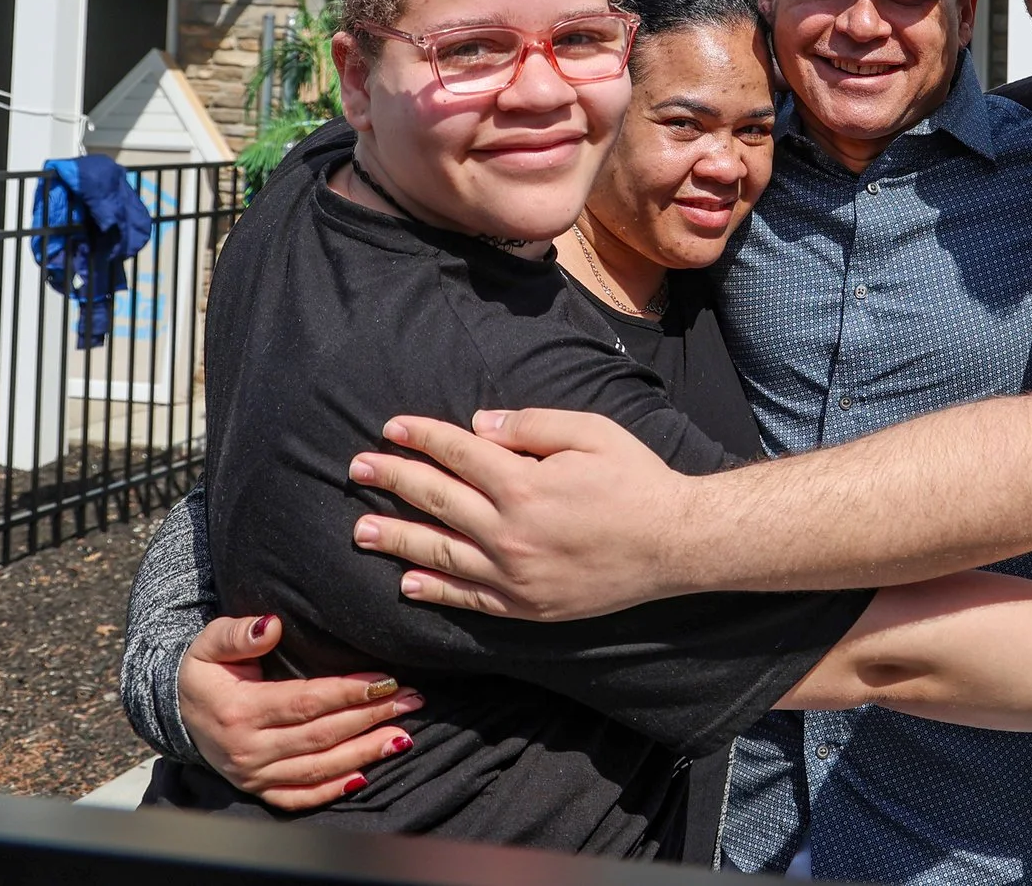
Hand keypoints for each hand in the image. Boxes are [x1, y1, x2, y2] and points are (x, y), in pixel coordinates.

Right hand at [175, 613, 424, 809]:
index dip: (349, 692)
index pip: (306, 702)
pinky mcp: (258, 790)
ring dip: (365, 753)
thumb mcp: (209, 643)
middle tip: (411, 700)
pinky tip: (365, 776)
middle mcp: (248, 749)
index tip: (386, 680)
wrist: (178, 710)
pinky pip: (300, 797)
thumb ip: (237, 633)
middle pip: (321, 735)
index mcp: (240, 711)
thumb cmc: (205, 671)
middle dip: (371, 717)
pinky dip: (333, 789)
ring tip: (403, 736)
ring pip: (318, 768)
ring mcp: (254, 775)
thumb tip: (270, 626)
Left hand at [348, 408, 690, 620]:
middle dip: (393, 480)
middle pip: (437, 501)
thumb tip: (479, 425)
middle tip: (357, 469)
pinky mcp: (525, 606)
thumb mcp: (592, 432)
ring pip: (439, 554)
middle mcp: (509, 532)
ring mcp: (514, 575)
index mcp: (524, 484)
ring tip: (362, 528)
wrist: (674, 544)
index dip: (422, 437)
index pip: (457, 454)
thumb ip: (532, 424)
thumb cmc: (637, 480)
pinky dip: (434, 590)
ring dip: (397, 538)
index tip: (391, 428)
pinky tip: (408, 582)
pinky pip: (467, 599)